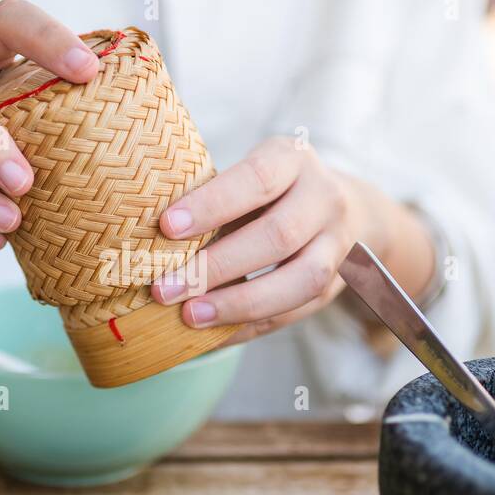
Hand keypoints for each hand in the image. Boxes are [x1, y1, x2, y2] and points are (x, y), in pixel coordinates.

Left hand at [150, 136, 421, 343]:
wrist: (345, 207)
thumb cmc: (270, 189)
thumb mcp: (248, 173)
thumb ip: (213, 200)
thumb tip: (148, 241)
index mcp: (294, 160)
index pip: (257, 179)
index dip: (213, 205)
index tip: (166, 227)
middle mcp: (325, 199)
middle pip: (278, 236)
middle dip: (217, 266)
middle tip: (164, 288)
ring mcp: (338, 245)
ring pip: (300, 281)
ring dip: (239, 303)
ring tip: (190, 316)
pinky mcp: (335, 286)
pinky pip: (295, 312)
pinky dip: (249, 326)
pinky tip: (211, 335)